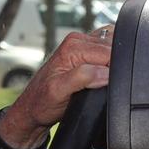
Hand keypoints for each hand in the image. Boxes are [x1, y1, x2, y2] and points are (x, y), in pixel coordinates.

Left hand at [0, 26, 112, 148]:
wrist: (34, 107)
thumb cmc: (43, 101)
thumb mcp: (58, 92)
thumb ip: (81, 78)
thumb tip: (104, 72)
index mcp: (72, 47)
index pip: (109, 51)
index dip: (114, 68)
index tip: (106, 83)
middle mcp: (77, 41)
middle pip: (113, 47)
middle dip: (114, 65)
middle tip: (101, 84)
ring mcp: (81, 45)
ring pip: (112, 47)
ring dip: (113, 62)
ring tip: (100, 80)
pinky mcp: (85, 51)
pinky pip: (107, 49)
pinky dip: (111, 60)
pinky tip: (102, 74)